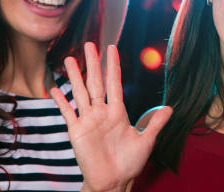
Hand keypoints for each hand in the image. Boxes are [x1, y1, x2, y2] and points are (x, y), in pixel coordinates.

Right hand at [50, 43, 171, 191]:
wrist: (115, 181)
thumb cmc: (129, 162)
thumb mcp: (146, 140)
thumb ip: (156, 123)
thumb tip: (170, 108)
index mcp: (118, 112)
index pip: (114, 83)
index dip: (113, 66)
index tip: (111, 48)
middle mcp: (102, 112)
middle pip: (96, 82)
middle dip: (93, 63)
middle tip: (89, 44)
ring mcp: (88, 120)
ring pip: (80, 92)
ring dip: (74, 76)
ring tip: (69, 58)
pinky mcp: (77, 131)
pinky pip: (68, 113)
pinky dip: (61, 101)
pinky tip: (53, 89)